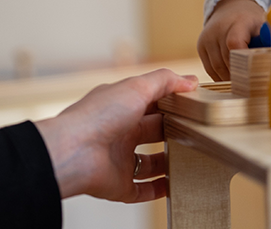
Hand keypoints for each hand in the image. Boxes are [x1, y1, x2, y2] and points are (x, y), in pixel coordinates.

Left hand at [36, 69, 197, 201]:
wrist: (73, 152)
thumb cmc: (99, 115)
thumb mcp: (136, 87)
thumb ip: (164, 81)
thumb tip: (190, 80)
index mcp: (123, 106)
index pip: (151, 102)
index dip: (171, 102)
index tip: (193, 105)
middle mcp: (121, 132)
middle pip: (153, 132)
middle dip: (173, 132)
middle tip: (197, 132)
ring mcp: (120, 159)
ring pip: (150, 163)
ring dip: (169, 162)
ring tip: (192, 159)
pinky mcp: (119, 185)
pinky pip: (142, 189)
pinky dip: (159, 189)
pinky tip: (175, 185)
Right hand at [197, 0, 265, 80]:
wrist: (231, 7)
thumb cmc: (251, 21)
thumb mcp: (264, 25)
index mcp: (237, 22)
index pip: (234, 44)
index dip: (243, 62)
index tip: (253, 73)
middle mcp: (218, 28)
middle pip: (226, 60)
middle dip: (239, 74)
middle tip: (252, 84)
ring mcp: (207, 37)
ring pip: (217, 68)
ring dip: (230, 78)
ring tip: (243, 80)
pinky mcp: (200, 45)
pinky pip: (210, 69)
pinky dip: (221, 76)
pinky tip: (231, 75)